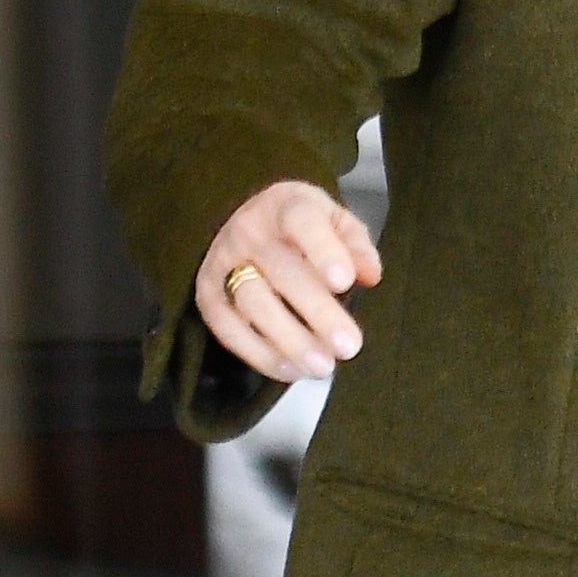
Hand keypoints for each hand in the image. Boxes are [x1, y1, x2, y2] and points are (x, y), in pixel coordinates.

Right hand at [197, 178, 381, 383]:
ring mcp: (223, 264)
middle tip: (349, 346)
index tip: (344, 282)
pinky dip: (260, 354)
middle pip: (282, 272)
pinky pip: (228, 330)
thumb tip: (370, 275)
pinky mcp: (208, 296)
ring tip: (323, 366)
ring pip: (253, 304)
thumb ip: (356, 244)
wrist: (244, 224)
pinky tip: (291, 369)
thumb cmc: (301, 228)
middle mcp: (248, 231)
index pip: (302, 223)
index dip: (322, 251)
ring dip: (290, 339)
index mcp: (285, 206)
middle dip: (317, 312)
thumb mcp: (334, 221)